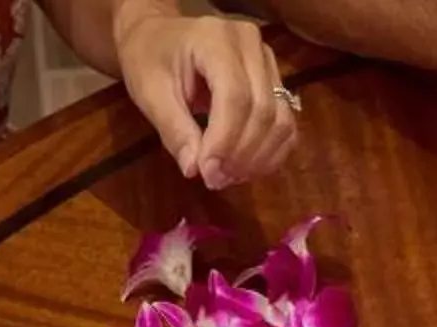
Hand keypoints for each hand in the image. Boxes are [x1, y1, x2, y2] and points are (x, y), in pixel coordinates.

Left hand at [112, 2, 297, 190]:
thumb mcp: (150, 92)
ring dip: (259, 158)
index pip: (235, 96)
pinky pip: (286, 124)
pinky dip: (271, 153)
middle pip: (262, 110)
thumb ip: (174, 129)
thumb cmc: (150, 59)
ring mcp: (268, 61)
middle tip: (216, 180)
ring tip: (229, 177)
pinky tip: (247, 169)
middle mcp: (251, 45)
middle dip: (241, 154)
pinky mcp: (276, 81)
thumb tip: (194, 170)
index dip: (225, 140)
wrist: (160, 36)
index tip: (207, 173)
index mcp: (216, 39)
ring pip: (281, 120)